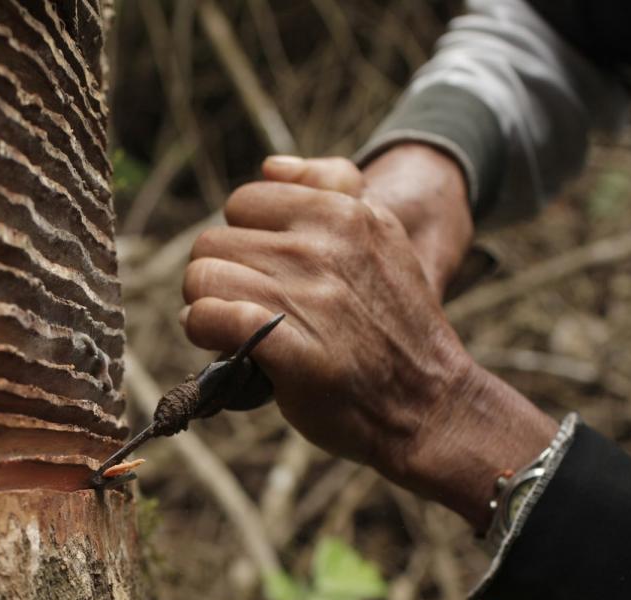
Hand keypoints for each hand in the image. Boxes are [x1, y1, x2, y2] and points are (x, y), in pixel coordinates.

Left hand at [182, 160, 554, 528]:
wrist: (429, 404)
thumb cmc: (394, 327)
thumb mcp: (382, 238)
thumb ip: (332, 189)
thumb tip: (271, 165)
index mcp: (344, 213)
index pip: (244, 202)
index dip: (241, 242)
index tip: (258, 275)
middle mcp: (323, 246)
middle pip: (212, 240)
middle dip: (217, 277)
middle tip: (242, 308)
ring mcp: (305, 296)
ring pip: (201, 277)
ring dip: (205, 306)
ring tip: (233, 329)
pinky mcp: (286, 346)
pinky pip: (208, 316)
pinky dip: (203, 331)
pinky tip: (223, 344)